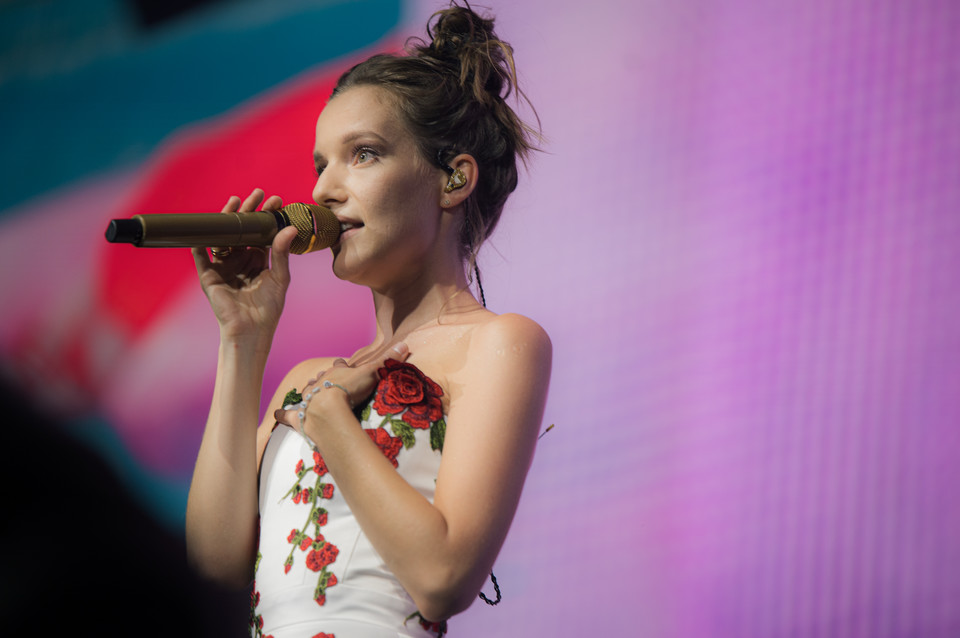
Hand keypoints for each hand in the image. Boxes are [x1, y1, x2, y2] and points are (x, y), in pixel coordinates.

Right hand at [192, 189, 298, 339]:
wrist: (252, 330)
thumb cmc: (269, 308)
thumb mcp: (279, 277)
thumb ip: (281, 253)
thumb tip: (289, 228)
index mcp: (257, 259)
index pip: (260, 232)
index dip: (266, 216)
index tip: (276, 201)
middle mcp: (239, 259)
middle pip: (241, 230)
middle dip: (248, 211)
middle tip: (258, 194)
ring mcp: (223, 266)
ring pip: (222, 237)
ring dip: (227, 219)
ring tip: (235, 202)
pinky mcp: (208, 275)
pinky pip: (201, 256)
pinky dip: (199, 242)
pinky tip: (203, 228)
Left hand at [274, 343, 409, 431]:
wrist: (329, 408)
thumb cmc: (350, 389)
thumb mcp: (374, 373)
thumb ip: (389, 361)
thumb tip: (406, 344)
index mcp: (337, 372)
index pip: (340, 365)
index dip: (342, 365)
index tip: (342, 363)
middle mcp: (321, 383)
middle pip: (321, 378)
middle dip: (323, 379)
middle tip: (325, 381)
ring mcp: (309, 399)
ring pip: (306, 392)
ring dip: (308, 393)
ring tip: (308, 393)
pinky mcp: (300, 416)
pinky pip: (288, 415)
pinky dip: (283, 415)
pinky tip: (278, 415)